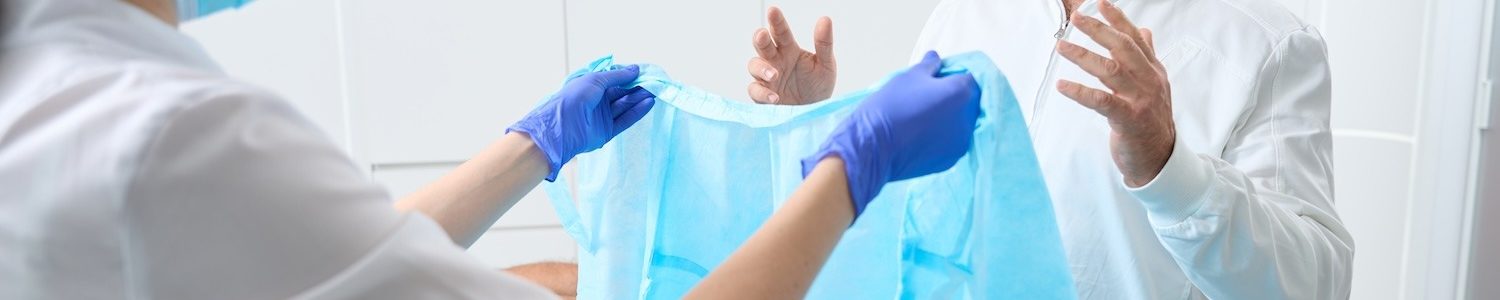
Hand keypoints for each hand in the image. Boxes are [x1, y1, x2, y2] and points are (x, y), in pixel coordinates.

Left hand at [509, 65, 655, 180]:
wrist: (562, 126)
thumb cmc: (575, 97)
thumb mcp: (596, 80)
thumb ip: (618, 76)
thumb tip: (636, 69)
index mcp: (591, 87)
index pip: (614, 80)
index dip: (628, 76)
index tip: (644, 72)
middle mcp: (597, 101)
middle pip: (621, 93)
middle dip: (637, 88)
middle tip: (654, 83)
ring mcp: (602, 117)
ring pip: (624, 106)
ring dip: (639, 98)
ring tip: (654, 91)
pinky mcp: (607, 131)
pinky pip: (625, 120)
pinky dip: (637, 112)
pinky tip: (648, 103)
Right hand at [746, 6, 835, 104]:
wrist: (816, 112)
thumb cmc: (819, 85)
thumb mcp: (826, 64)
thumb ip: (824, 43)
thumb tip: (825, 19)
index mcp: (789, 49)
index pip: (781, 32)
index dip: (776, 21)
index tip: (773, 10)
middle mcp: (775, 60)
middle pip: (761, 44)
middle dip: (760, 38)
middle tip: (763, 35)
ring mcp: (767, 78)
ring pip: (754, 65)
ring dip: (761, 68)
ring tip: (774, 74)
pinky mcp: (763, 96)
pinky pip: (755, 90)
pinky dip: (762, 93)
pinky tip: (775, 98)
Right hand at [802, 51, 978, 218]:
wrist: (874, 147)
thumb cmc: (891, 106)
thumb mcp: (908, 77)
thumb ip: (929, 66)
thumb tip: (936, 58)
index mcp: (961, 92)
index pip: (969, 77)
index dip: (953, 76)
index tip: (936, 79)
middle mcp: (968, 118)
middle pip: (969, 102)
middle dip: (954, 97)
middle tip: (928, 97)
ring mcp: (961, 142)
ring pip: (961, 124)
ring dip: (949, 118)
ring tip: (923, 118)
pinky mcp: (950, 160)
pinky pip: (952, 142)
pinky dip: (943, 137)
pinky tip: (922, 134)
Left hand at [1055, 0, 1175, 187]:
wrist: (1160, 158)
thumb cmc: (1151, 121)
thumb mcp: (1153, 86)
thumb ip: (1147, 57)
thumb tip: (1143, 31)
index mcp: (1153, 72)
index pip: (1135, 39)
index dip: (1118, 19)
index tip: (1101, 3)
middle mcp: (1149, 82)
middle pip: (1123, 49)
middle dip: (1099, 31)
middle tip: (1077, 19)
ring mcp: (1140, 101)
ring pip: (1110, 71)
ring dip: (1083, 56)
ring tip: (1062, 46)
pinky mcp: (1129, 120)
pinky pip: (1101, 102)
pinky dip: (1080, 93)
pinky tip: (1063, 86)